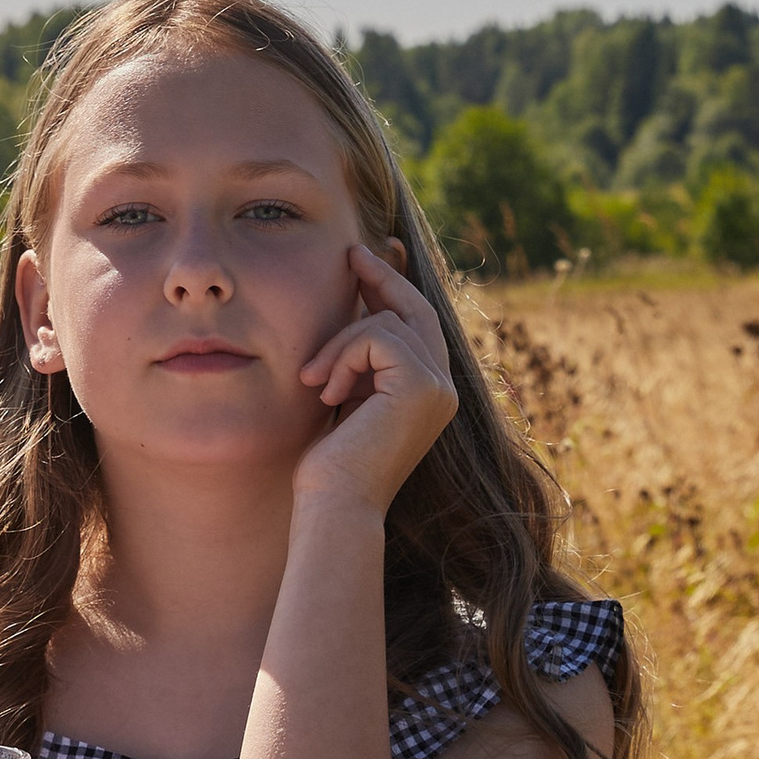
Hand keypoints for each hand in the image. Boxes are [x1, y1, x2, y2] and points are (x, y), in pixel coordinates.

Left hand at [293, 242, 458, 516]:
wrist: (334, 506)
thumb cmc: (330, 464)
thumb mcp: (347, 397)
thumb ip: (360, 361)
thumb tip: (355, 308)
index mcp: (431, 392)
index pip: (417, 324)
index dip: (392, 287)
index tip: (362, 260)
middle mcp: (445, 387)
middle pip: (415, 310)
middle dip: (381, 278)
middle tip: (351, 253)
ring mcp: (438, 385)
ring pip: (386, 322)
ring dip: (339, 345)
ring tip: (313, 382)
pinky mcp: (421, 384)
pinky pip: (377, 337)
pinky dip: (343, 357)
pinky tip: (327, 392)